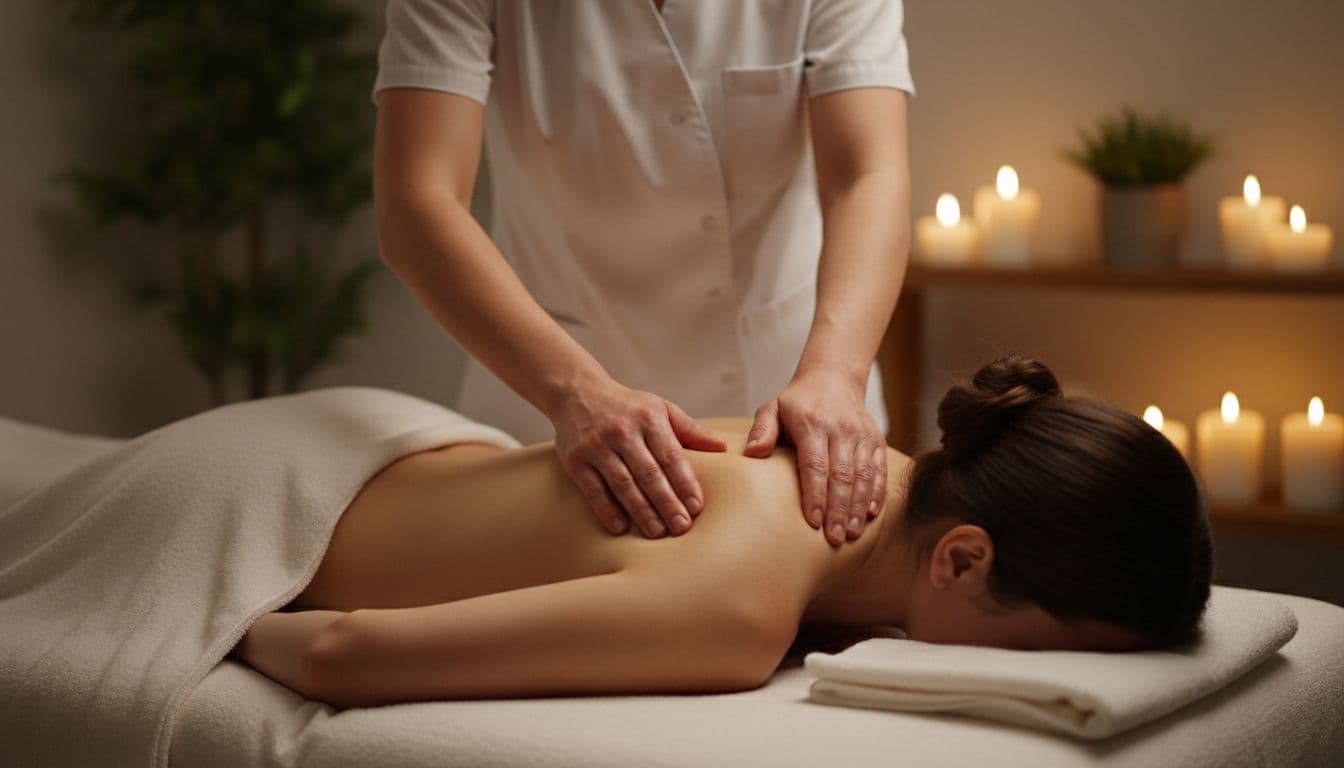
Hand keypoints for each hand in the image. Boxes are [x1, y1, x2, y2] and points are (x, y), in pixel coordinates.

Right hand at [547, 372, 726, 537]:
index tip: (697, 506)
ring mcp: (597, 446)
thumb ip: (690, 430)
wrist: (576, 392)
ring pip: (623, 484)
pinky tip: (621, 528)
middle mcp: (622, 432)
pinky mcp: (575, 460)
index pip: (671, 455)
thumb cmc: (627, 406)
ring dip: (641, 511)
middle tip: (682, 527)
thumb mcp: (660, 408)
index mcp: (648, 419)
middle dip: (667, 503)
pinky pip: (593, 490)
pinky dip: (607, 510)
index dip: (685, 482)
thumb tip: (722, 447)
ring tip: (658, 533)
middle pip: (649, 473)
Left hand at [743, 370, 886, 546]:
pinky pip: (879, 470)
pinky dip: (876, 493)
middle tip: (833, 538)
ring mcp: (862, 434)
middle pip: (842, 475)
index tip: (813, 521)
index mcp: (813, 423)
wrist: (833, 378)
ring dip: (858, 507)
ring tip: (850, 533)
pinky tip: (870, 515)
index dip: (815, 494)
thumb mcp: (772, 408)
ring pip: (864, 475)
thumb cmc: (797, 402)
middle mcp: (841, 429)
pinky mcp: (876, 439)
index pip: (815, 464)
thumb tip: (753, 453)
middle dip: (839, 510)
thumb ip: (762, 430)